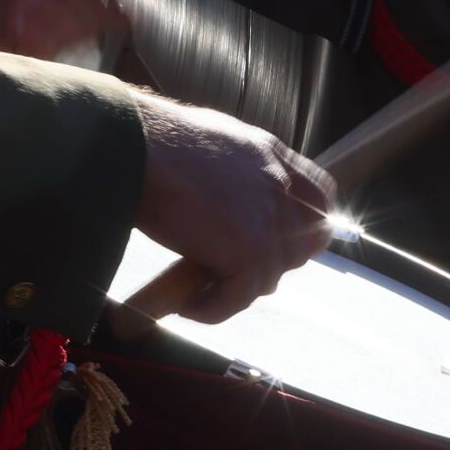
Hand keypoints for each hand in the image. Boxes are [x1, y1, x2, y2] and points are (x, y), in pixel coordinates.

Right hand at [133, 93, 336, 322]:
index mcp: (270, 155)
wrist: (130, 144)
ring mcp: (269, 218)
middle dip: (274, 263)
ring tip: (200, 290)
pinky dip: (213, 309)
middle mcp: (278, 184)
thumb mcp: (210, 143)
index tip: (278, 242)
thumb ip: (234, 172)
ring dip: (236, 289)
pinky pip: (240, 296)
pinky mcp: (250, 248)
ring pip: (271, 276)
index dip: (306, 225)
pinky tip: (186, 305)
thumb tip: (227, 202)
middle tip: (230, 271)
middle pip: (308, 242)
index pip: (320, 197)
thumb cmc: (150, 140)